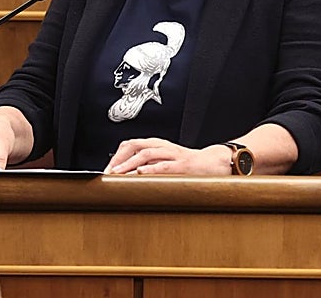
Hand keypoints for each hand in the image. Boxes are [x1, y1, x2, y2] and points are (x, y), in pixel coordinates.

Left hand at [104, 138, 231, 175]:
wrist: (215, 163)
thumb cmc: (188, 164)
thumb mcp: (166, 161)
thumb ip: (150, 165)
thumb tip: (128, 176)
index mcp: (157, 145)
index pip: (131, 144)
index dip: (116, 156)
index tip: (106, 170)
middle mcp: (163, 146)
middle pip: (135, 146)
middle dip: (118, 159)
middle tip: (108, 173)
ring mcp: (173, 154)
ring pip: (146, 154)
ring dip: (129, 163)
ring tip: (118, 173)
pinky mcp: (182, 164)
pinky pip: (164, 164)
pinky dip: (150, 168)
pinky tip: (140, 172)